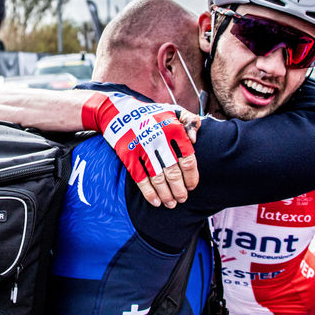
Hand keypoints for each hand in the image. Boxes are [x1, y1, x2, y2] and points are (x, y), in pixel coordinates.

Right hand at [82, 92, 198, 207]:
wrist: (119, 112)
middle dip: (179, 190)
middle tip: (182, 199)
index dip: (191, 177)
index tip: (192, 186)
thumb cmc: (151, 115)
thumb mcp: (173, 111)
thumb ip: (190, 121)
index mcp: (173, 129)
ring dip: (166, 194)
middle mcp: (158, 139)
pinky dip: (149, 193)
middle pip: (173, 172)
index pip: (188, 159)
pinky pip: (140, 179)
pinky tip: (155, 201)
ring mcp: (142, 148)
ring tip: (171, 204)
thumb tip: (195, 140)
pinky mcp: (128, 155)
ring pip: (158, 178)